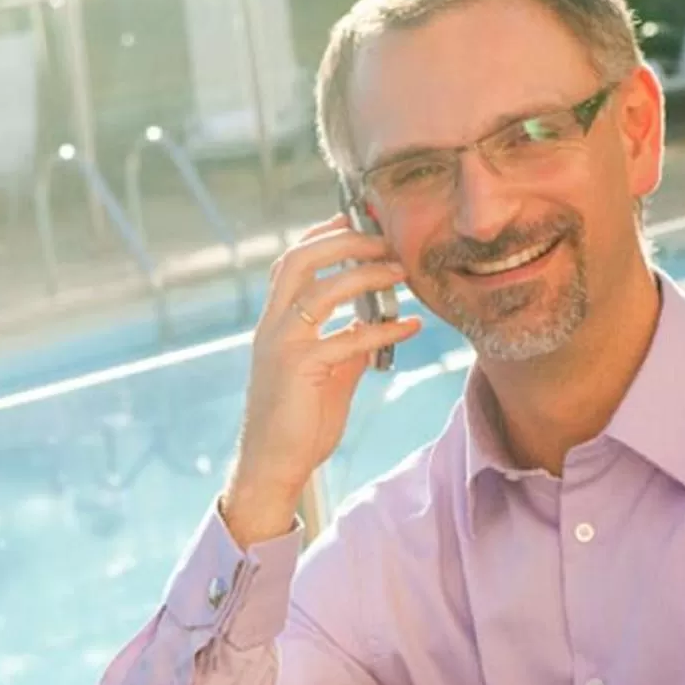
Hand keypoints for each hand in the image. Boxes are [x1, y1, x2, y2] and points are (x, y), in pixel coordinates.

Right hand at [219, 216, 420, 547]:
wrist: (273, 464)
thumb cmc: (298, 421)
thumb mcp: (326, 373)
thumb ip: (346, 343)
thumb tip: (375, 323)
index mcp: (275, 321)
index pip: (292, 260)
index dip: (323, 234)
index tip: (357, 220)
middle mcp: (273, 325)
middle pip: (302, 259)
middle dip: (345, 241)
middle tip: (385, 240)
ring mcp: (282, 344)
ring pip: (323, 289)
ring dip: (367, 274)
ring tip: (401, 272)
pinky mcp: (300, 368)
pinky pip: (349, 337)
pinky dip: (384, 328)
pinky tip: (411, 328)